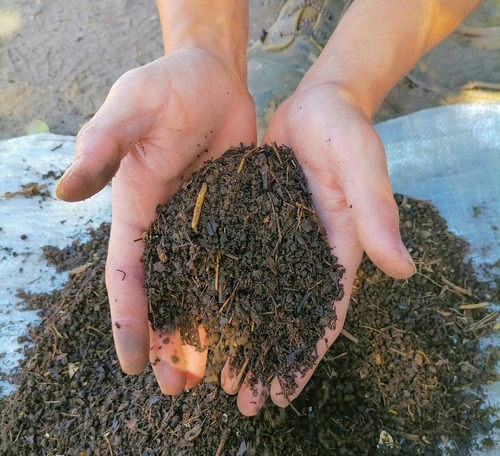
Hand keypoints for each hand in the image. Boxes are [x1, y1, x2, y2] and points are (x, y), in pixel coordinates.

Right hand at [57, 48, 255, 393]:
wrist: (211, 76)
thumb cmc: (166, 86)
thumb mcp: (132, 108)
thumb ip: (105, 145)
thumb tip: (67, 191)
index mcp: (139, 208)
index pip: (130, 273)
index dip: (130, 319)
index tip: (132, 361)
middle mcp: (171, 224)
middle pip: (169, 292)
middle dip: (172, 339)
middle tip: (180, 388)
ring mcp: (207, 223)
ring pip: (206, 286)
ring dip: (209, 327)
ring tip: (220, 374)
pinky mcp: (238, 214)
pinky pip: (241, 260)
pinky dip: (244, 292)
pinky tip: (256, 320)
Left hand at [221, 81, 415, 414]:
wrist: (316, 104)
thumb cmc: (345, 131)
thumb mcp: (362, 165)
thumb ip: (376, 212)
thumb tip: (403, 268)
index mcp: (338, 249)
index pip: (323, 315)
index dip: (304, 357)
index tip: (282, 394)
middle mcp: (305, 253)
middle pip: (284, 317)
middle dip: (265, 360)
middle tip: (241, 401)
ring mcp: (276, 240)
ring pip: (254, 296)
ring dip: (236, 336)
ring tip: (212, 373)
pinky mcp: (250, 222)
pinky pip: (231, 261)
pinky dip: (217, 291)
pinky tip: (196, 313)